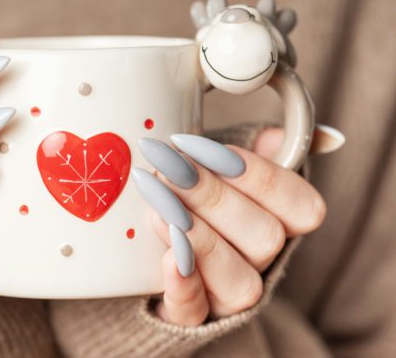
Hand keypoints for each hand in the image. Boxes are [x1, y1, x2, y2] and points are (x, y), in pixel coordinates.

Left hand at [132, 129, 325, 325]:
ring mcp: (228, 294)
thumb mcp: (220, 162)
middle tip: (169, 168)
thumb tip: (278, 136)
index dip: (257, 173)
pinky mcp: (190, 315)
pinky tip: (166, 259)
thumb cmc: (194, 191)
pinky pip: (195, 313)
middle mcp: (263, 263)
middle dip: (213, 197)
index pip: (302, 206)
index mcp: (282, 223)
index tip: (201, 146)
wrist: (149, 244)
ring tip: (158, 206)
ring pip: (240, 282)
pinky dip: (183, 286)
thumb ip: (255, 147)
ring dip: (199, 238)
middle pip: (266, 238)